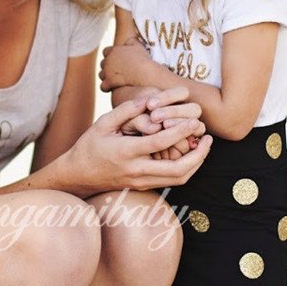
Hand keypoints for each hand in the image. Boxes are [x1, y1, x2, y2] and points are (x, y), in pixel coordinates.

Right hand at [63, 90, 211, 194]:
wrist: (78, 176)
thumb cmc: (89, 146)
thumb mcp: (102, 124)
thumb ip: (126, 111)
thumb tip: (148, 99)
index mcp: (126, 152)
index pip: (160, 143)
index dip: (180, 132)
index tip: (194, 121)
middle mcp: (137, 170)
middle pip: (177, 169)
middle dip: (198, 155)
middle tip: (208, 138)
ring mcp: (142, 181)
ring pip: (178, 179)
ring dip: (196, 164)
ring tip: (204, 146)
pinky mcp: (144, 186)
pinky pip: (172, 181)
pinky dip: (186, 169)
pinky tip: (191, 154)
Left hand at [99, 37, 161, 91]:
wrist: (144, 73)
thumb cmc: (143, 60)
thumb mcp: (138, 46)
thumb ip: (131, 41)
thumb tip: (127, 41)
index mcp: (114, 50)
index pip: (105, 51)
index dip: (109, 56)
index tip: (115, 60)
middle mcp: (108, 60)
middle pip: (103, 63)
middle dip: (108, 67)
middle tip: (116, 72)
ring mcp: (107, 71)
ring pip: (101, 75)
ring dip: (106, 77)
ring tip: (114, 80)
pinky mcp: (109, 82)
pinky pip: (103, 86)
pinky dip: (106, 87)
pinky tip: (111, 88)